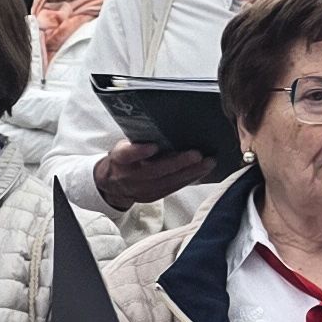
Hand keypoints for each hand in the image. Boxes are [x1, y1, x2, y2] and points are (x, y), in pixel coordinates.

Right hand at [94, 141, 216, 212]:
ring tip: (209, 162)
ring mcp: (142, 189)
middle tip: (197, 154)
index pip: (127, 155)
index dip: (139, 151)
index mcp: (120, 159)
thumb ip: (139, 140)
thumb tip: (165, 124)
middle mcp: (130, 176)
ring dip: (191, 172)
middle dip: (178, 163)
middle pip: (155, 171)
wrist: (113, 184)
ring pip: (168, 182)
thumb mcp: (124, 146)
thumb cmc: (124, 158)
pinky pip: (174, 188)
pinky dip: (190, 178)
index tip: (153, 146)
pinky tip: (204, 170)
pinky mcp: (153, 196)